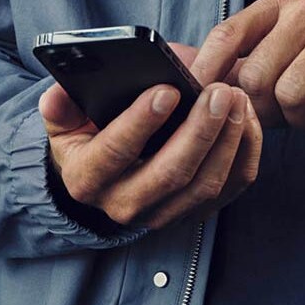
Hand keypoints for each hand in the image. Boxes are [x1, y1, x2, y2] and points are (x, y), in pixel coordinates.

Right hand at [41, 41, 261, 231]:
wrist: (104, 174)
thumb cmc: (88, 133)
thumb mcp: (64, 118)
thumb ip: (61, 103)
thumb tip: (58, 95)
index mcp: (87, 178)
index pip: (115, 152)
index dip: (141, 122)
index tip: (167, 90)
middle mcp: (123, 205)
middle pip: (170, 173)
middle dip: (198, 130)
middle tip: (218, 90)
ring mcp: (162, 214)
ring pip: (204, 185)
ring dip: (227, 140)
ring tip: (236, 97)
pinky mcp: (194, 212)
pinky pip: (230, 188)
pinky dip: (244, 153)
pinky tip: (247, 118)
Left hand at [188, 0, 304, 133]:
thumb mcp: (280, 62)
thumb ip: (234, 67)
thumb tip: (180, 75)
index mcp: (279, 5)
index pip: (227, 33)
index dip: (205, 71)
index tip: (195, 102)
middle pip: (257, 76)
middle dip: (267, 110)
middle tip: (290, 112)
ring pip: (291, 94)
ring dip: (302, 119)